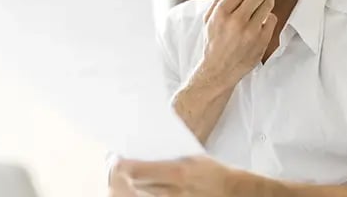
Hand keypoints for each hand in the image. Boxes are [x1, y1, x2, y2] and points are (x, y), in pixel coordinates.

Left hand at [108, 156, 234, 196]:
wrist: (231, 192)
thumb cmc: (212, 172)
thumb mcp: (191, 157)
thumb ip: (167, 158)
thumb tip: (141, 154)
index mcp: (177, 172)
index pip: (138, 170)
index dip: (121, 166)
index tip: (115, 160)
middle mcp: (172, 192)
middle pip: (133, 188)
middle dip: (119, 179)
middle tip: (114, 171)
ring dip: (128, 189)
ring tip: (124, 181)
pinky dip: (141, 195)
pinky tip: (138, 190)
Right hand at [200, 0, 284, 86]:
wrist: (219, 71)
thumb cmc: (213, 42)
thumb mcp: (210, 19)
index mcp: (222, 12)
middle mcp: (236, 21)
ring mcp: (250, 32)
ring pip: (267, 4)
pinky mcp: (261, 41)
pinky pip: (271, 19)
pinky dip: (268, 16)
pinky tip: (260, 19)